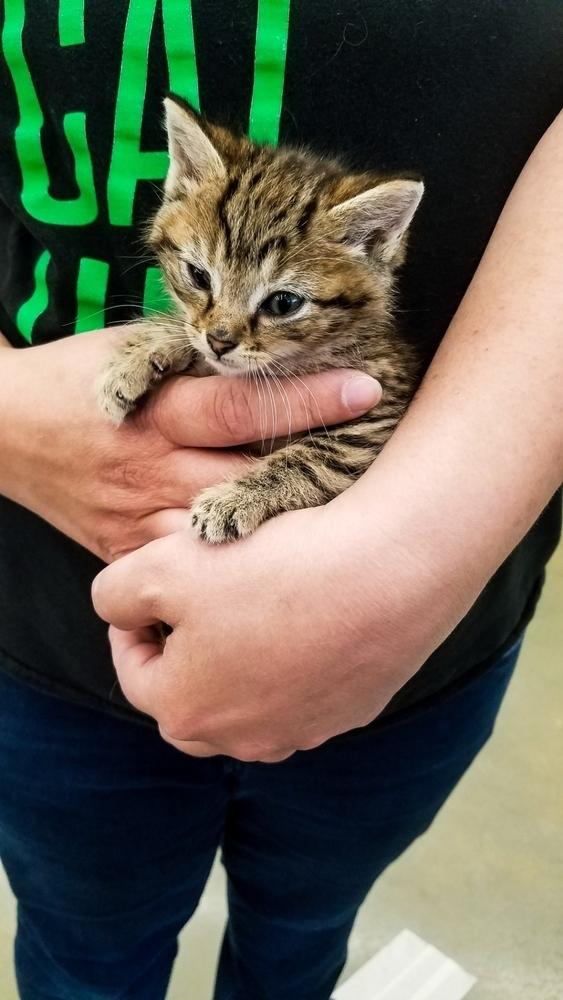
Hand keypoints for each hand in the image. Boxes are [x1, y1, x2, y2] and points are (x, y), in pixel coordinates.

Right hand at [0, 328, 380, 560]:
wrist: (1, 432)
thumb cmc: (72, 378)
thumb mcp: (127, 346)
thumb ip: (196, 354)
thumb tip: (271, 350)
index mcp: (152, 408)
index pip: (237, 404)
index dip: (305, 397)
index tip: (368, 386)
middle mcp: (147, 467)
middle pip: (241, 475)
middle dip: (313, 472)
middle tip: (382, 468)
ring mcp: (136, 519)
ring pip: (222, 532)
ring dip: (283, 527)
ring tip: (350, 527)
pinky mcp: (125, 553)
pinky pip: (188, 570)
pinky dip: (236, 568)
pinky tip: (285, 568)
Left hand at [91, 500, 453, 760]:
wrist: (387, 571)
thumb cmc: (269, 569)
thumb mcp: (160, 567)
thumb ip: (114, 593)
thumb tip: (117, 609)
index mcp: (187, 711)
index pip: (136, 673)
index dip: (132, 626)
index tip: (147, 588)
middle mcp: (245, 738)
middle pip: (193, 700)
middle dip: (184, 655)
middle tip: (195, 603)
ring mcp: (305, 730)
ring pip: (250, 702)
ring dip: (239, 662)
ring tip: (252, 605)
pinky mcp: (354, 710)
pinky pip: (306, 691)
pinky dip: (294, 660)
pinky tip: (307, 612)